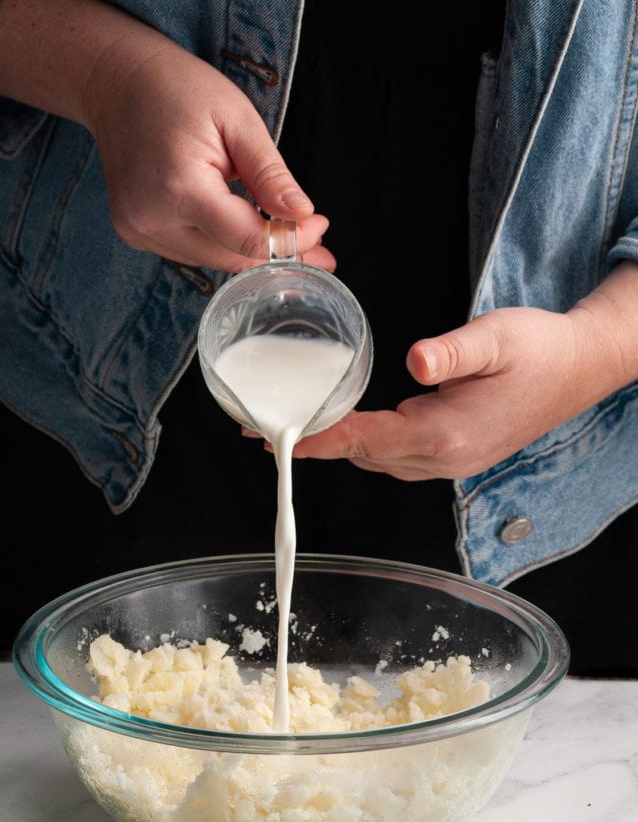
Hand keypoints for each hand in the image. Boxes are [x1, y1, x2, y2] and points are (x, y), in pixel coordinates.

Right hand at [0, 0, 332, 272]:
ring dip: (252, 251)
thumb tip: (303, 216)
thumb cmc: (177, 90)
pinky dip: (222, 242)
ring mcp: (140, 231)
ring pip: (214, 259)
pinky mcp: (137, 234)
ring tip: (289, 235)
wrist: (116, 82)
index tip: (319, 226)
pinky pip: (193, 251)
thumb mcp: (237, 120)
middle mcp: (152, 219)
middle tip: (317, 243)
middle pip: (231, 257)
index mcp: (178, 188)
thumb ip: (270, 174)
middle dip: (278, 251)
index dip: (289, 241)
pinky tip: (245, 226)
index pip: (247, 239)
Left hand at [292, 263, 637, 479]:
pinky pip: (396, 458)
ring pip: (377, 460)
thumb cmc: (540, 350)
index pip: (363, 441)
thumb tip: (415, 361)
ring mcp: (449, 464)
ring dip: (338, 446)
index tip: (271, 438)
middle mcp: (442, 459)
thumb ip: (453, 351)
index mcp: (445, 434)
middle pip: (362, 456)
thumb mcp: (497, 338)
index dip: (315, 439)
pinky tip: (349, 427)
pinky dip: (365, 446)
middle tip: (262, 429)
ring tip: (295, 428)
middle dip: (313, 444)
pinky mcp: (454, 456)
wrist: (579, 370)